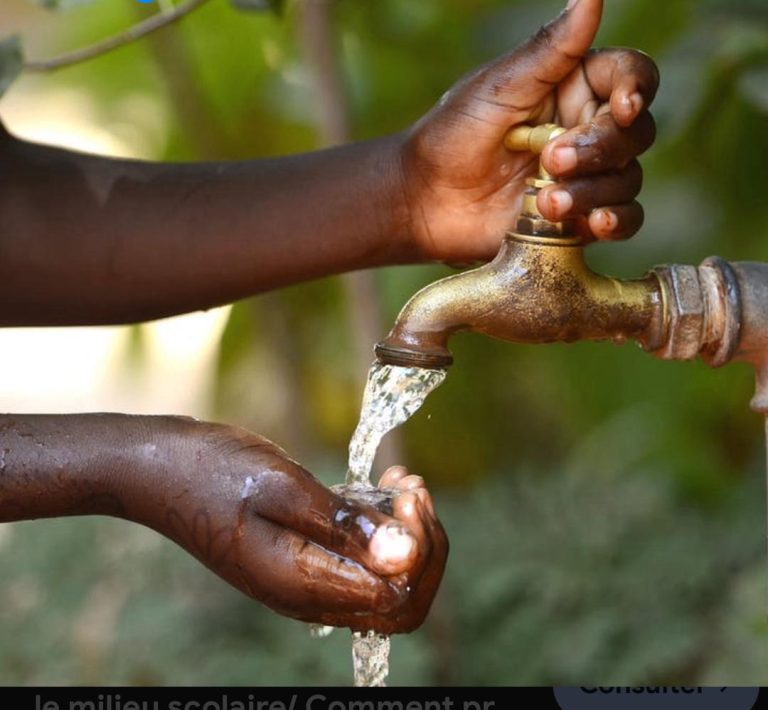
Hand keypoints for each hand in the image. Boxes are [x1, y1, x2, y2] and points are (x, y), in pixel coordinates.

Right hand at [145, 422, 447, 633]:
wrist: (160, 471)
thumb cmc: (213, 472)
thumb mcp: (281, 487)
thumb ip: (342, 526)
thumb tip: (404, 556)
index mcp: (302, 584)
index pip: (398, 598)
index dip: (420, 551)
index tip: (408, 495)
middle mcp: (308, 595)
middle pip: (399, 601)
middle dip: (423, 547)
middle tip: (413, 491)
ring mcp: (304, 581)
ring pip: (382, 582)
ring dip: (406, 536)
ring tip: (401, 484)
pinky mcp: (300, 560)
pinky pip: (357, 561)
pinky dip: (380, 531)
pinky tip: (379, 491)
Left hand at [396, 0, 658, 263]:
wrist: (424, 200)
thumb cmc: (452, 135)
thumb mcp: (500, 87)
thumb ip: (551, 48)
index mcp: (574, 86)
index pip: (630, 75)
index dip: (636, 88)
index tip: (622, 107)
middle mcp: (586, 129)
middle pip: (634, 132)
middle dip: (600, 148)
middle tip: (551, 161)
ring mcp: (584, 176)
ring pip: (626, 179)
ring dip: (594, 191)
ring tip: (548, 203)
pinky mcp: (577, 219)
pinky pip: (622, 220)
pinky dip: (616, 222)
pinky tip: (594, 225)